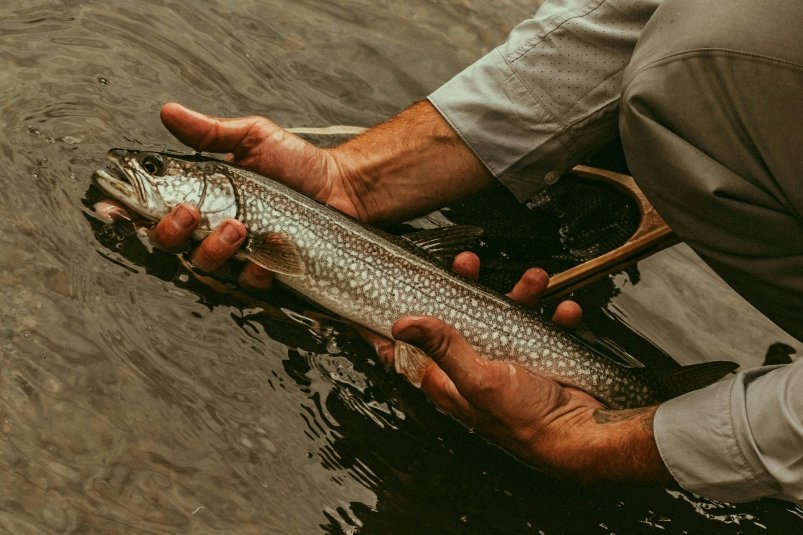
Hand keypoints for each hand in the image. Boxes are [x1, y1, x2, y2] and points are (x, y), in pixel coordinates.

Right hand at [98, 100, 492, 284]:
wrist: (341, 187)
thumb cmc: (297, 163)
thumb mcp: (253, 138)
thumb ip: (210, 132)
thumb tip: (168, 112)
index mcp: (202, 197)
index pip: (153, 210)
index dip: (127, 214)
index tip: (114, 209)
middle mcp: (212, 228)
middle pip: (168, 246)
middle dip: (171, 232)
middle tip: (192, 212)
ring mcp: (238, 254)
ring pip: (203, 267)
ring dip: (212, 249)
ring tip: (239, 225)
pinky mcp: (267, 271)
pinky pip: (247, 282)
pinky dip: (255, 267)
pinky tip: (270, 248)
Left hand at [382, 254, 671, 483]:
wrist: (584, 437)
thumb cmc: (528, 422)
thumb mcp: (479, 379)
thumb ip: (444, 349)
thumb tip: (403, 325)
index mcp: (450, 382)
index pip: (410, 354)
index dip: (396, 329)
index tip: (385, 300)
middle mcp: (474, 373)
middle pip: (459, 323)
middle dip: (466, 290)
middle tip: (468, 265)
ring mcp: (507, 365)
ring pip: (505, 319)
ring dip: (522, 296)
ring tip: (535, 280)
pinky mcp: (538, 362)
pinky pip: (543, 330)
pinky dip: (555, 318)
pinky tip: (565, 312)